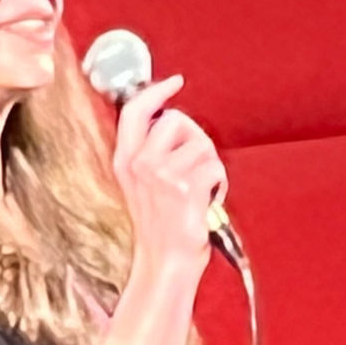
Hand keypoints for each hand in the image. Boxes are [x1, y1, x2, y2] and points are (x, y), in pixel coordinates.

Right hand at [110, 74, 224, 274]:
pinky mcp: (184, 188)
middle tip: (195, 164)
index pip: (134, 111)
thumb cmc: (160, 226)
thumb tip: (171, 119)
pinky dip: (220, 182)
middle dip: (195, 137)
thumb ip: (148, 151)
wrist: (165, 262)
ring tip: (201, 188)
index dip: (155, 91)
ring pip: (201, 143)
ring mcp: (161, 175)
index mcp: (125, 160)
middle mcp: (139, 164)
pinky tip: (209, 199)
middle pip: (176, 119)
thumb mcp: (140, 184)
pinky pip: (215, 166)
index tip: (174, 82)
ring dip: (209, 165)